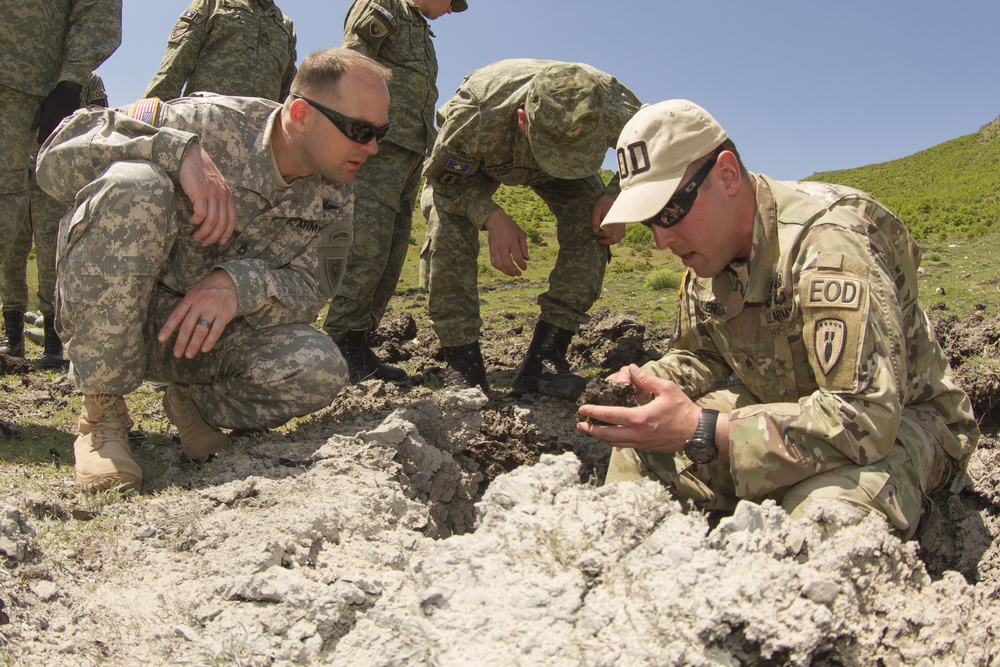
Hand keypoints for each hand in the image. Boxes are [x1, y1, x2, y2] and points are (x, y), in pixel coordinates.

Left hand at [33, 81, 82, 142]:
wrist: (70, 90)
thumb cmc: (55, 97)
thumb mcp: (44, 104)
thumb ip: (38, 116)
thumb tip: (32, 128)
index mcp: (50, 112)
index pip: (44, 126)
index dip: (42, 135)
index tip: (39, 142)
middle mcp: (58, 115)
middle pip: (53, 130)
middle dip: (50, 138)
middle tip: (47, 146)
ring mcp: (67, 117)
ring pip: (62, 129)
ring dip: (59, 137)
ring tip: (56, 144)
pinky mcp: (75, 117)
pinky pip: (70, 126)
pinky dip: (67, 132)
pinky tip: (66, 137)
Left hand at [157, 269, 238, 358]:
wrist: (229, 281)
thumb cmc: (208, 289)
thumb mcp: (194, 293)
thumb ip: (186, 306)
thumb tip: (176, 323)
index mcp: (189, 300)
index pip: (176, 316)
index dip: (168, 328)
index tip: (161, 339)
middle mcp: (199, 305)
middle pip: (187, 327)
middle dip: (181, 342)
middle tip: (177, 354)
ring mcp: (212, 310)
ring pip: (200, 331)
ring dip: (194, 344)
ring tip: (189, 354)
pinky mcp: (224, 315)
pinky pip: (215, 331)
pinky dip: (209, 341)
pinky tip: (204, 349)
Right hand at [178, 142, 237, 245]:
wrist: (190, 155)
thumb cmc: (200, 171)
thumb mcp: (214, 185)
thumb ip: (218, 198)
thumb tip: (215, 216)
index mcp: (227, 195)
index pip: (232, 220)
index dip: (227, 233)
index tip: (220, 242)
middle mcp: (222, 196)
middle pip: (222, 224)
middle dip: (214, 237)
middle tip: (204, 243)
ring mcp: (212, 194)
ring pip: (212, 221)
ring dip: (204, 233)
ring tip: (196, 237)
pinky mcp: (199, 193)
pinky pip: (200, 214)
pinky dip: (196, 221)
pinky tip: (191, 221)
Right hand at [484, 209, 527, 276]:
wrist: (496, 221)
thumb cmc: (510, 227)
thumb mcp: (521, 234)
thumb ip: (524, 247)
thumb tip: (526, 259)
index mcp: (512, 242)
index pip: (517, 258)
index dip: (522, 265)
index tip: (525, 268)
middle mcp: (502, 246)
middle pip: (508, 264)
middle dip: (514, 271)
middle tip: (519, 273)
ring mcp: (495, 249)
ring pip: (500, 265)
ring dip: (506, 272)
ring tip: (512, 274)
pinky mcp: (491, 250)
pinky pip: (494, 263)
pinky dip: (499, 268)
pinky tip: (504, 269)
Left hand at [576, 364, 701, 451]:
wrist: (697, 432)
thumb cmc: (683, 409)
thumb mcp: (666, 389)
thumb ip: (646, 379)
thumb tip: (631, 369)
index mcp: (640, 418)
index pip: (610, 415)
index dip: (594, 412)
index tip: (582, 409)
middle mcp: (638, 434)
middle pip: (607, 434)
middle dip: (591, 429)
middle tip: (580, 423)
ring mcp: (641, 443)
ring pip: (614, 443)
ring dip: (600, 437)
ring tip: (590, 430)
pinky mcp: (645, 447)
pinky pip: (624, 445)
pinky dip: (613, 441)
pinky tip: (608, 436)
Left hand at [591, 194, 625, 245]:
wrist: (613, 196)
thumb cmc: (604, 203)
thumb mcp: (597, 210)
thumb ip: (595, 221)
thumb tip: (595, 231)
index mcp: (612, 221)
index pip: (607, 234)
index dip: (600, 235)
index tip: (596, 232)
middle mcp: (618, 225)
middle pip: (614, 239)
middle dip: (606, 242)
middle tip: (600, 241)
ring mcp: (622, 225)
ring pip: (619, 238)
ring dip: (612, 241)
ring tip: (605, 240)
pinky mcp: (623, 224)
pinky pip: (622, 235)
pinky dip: (617, 238)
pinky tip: (612, 236)